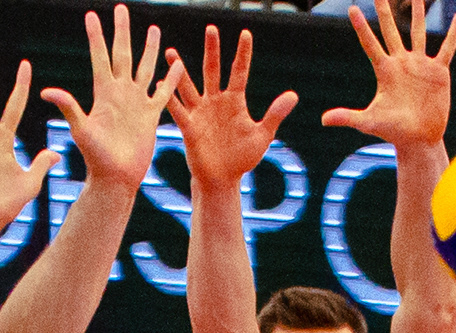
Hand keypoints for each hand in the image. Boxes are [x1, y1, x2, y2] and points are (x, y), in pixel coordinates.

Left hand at [41, 7, 182, 193]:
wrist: (116, 179)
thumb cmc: (95, 158)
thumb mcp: (81, 130)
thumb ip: (68, 107)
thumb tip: (46, 91)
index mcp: (103, 94)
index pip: (100, 57)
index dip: (96, 36)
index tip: (91, 15)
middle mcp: (120, 93)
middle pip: (123, 54)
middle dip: (122, 31)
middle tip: (121, 9)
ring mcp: (136, 103)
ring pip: (145, 68)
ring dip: (149, 49)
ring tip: (153, 29)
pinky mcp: (150, 116)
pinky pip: (163, 92)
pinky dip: (171, 78)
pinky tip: (176, 63)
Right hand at [166, 24, 296, 196]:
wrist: (222, 180)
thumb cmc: (242, 159)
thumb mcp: (262, 136)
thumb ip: (275, 114)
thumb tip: (293, 95)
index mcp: (234, 100)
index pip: (239, 71)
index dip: (242, 53)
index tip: (245, 33)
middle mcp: (216, 101)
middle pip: (212, 70)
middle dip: (212, 50)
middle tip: (211, 29)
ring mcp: (200, 112)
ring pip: (189, 86)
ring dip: (180, 70)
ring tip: (170, 52)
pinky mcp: (189, 127)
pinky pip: (178, 110)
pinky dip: (169, 98)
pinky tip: (161, 84)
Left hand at [322, 5, 455, 154]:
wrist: (418, 140)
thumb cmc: (393, 132)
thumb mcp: (369, 122)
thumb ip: (347, 117)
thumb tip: (323, 120)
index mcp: (385, 71)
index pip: (370, 44)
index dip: (361, 26)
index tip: (352, 8)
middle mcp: (401, 63)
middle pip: (391, 30)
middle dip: (385, 10)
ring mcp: (420, 65)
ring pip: (418, 32)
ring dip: (418, 13)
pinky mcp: (438, 72)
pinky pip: (447, 48)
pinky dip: (453, 34)